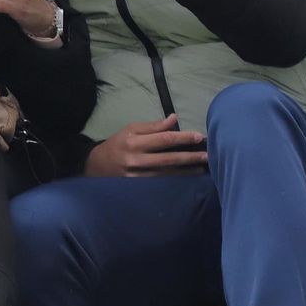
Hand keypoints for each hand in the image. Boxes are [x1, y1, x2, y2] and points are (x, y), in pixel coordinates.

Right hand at [84, 115, 206, 176]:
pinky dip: (177, 180)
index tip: (199, 136)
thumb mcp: (131, 129)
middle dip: (190, 157)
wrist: (97, 166)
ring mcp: (139, 176)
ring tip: (203, 167)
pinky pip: (162, 183)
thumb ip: (154, 126)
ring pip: (168, 173)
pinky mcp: (140, 187)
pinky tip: (189, 178)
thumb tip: (174, 118)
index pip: (164, 139)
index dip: (183, 138)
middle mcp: (137, 160)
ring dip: (187, 170)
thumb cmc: (117, 144)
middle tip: (208, 155)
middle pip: (169, 159)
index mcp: (134, 142)